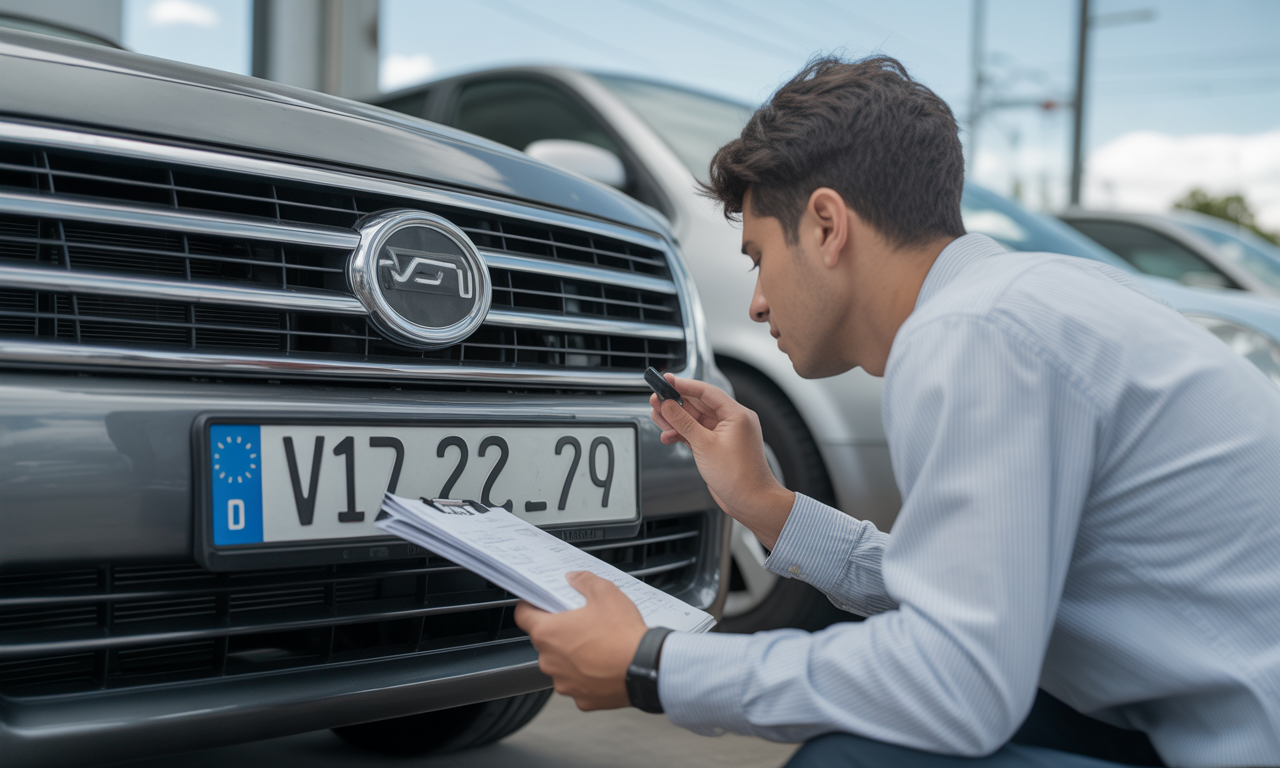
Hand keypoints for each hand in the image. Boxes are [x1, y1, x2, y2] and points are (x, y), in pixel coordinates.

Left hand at [514, 571, 647, 710]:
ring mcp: (564, 682)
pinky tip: (604, 665)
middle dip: (560, 631)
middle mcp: (549, 661)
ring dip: (573, 656)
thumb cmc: (622, 633)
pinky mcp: (581, 698)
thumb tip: (575, 578)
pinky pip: (578, 683)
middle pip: (545, 640)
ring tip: (598, 645)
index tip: (541, 603)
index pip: (522, 615)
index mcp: (548, 632)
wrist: (646, 668)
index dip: (531, 606)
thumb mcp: (605, 593)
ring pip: (561, 664)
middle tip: (582, 622)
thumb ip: (585, 581)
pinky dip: (587, 675)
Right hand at [649, 375, 794, 547]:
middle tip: (656, 400)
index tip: (666, 381)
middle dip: (676, 403)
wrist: (751, 502)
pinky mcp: (718, 448)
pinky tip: (669, 436)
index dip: (684, 385)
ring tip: (658, 417)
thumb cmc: (738, 476)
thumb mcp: (704, 445)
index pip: (706, 392)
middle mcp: (732, 422)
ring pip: (696, 420)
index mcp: (736, 415)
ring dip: (676, 420)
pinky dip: (683, 434)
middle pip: (699, 405)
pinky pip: (697, 434)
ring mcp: (725, 435)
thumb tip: (668, 405)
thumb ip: (683, 422)